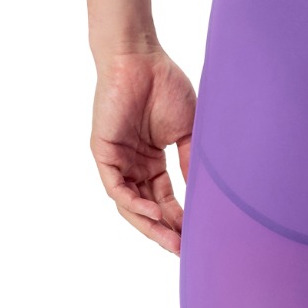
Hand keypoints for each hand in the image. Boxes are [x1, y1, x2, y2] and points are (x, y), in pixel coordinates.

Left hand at [91, 47, 195, 253]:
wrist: (140, 58)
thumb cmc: (165, 85)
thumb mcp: (186, 130)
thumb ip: (191, 161)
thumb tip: (203, 195)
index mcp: (152, 160)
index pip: (165, 198)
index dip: (180, 218)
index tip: (199, 236)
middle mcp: (133, 165)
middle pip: (148, 208)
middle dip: (165, 230)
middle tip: (184, 249)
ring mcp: (117, 161)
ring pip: (131, 204)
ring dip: (150, 224)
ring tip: (172, 240)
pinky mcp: (103, 153)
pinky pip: (117, 187)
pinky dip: (134, 203)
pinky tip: (153, 213)